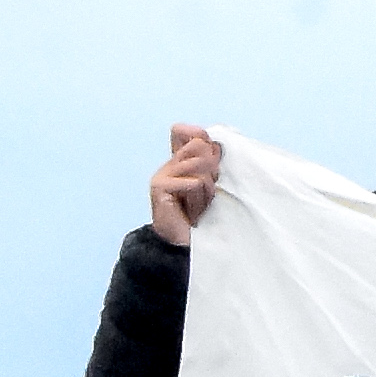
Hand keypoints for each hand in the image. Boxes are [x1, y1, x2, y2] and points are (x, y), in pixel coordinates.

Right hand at [148, 127, 222, 248]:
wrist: (184, 244)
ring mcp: (162, 173)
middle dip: (211, 172)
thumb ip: (212, 162)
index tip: (212, 167)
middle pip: (200, 147)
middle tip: (205, 195)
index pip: (190, 133)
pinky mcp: (159, 186)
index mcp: (182, 160)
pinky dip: (198, 198)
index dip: (204, 141)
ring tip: (199, 205)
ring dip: (206, 189)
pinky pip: (192, 182)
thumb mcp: (212, 185)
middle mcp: (170, 163)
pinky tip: (191, 211)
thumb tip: (216, 144)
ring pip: (199, 165)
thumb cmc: (202, 216)